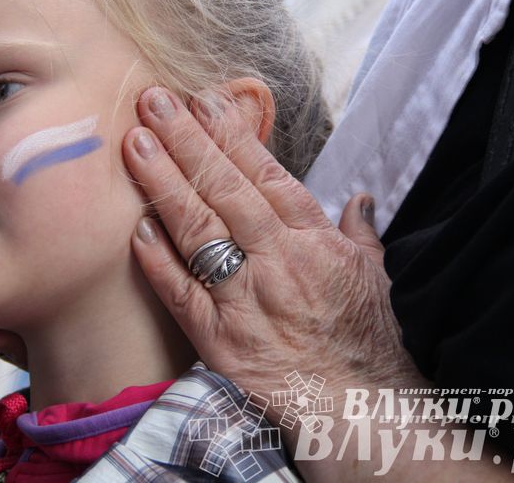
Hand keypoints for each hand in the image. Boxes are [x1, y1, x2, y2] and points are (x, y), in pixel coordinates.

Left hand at [121, 88, 513, 480]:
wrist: (361, 414)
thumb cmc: (371, 342)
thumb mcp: (378, 277)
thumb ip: (362, 233)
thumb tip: (361, 198)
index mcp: (314, 241)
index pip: (265, 174)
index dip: (231, 134)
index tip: (204, 100)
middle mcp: (277, 263)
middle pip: (223, 190)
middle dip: (186, 140)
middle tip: (153, 100)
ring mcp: (244, 301)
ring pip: (197, 231)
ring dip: (163, 184)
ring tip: (135, 143)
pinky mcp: (219, 341)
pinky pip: (180, 294)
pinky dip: (157, 260)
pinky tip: (136, 226)